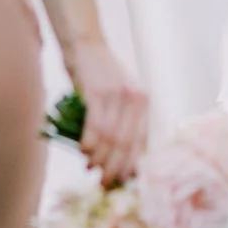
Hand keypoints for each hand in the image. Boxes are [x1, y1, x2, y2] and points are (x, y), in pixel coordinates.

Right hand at [67, 37, 148, 185]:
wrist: (86, 44)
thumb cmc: (100, 74)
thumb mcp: (119, 95)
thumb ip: (122, 120)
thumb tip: (116, 157)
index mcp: (144, 102)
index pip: (142, 140)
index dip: (132, 163)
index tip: (123, 180)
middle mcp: (135, 99)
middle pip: (126, 143)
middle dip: (115, 167)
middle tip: (105, 183)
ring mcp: (117, 95)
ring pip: (110, 138)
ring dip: (99, 159)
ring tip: (91, 169)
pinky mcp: (97, 92)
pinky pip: (94, 126)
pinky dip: (89, 143)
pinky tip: (83, 152)